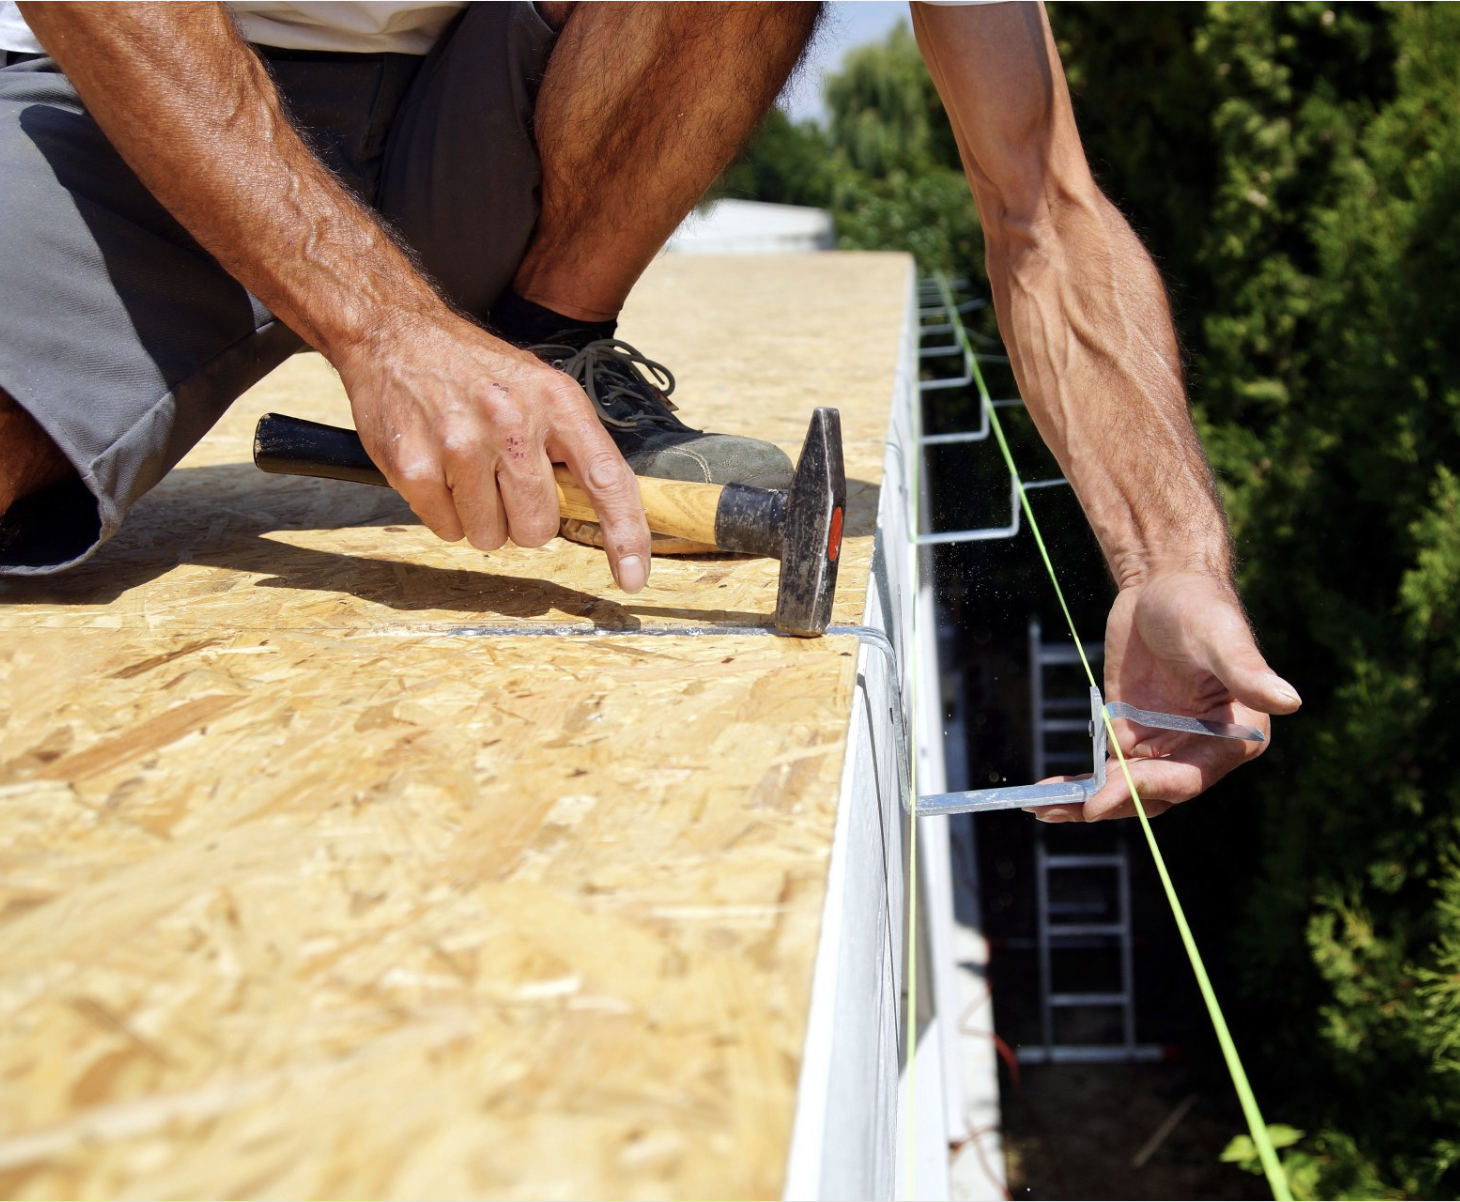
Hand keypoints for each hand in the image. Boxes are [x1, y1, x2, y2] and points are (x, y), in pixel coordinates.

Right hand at [335, 307, 651, 591]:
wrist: (393, 333)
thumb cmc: (476, 369)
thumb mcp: (540, 387)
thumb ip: (571, 445)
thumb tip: (604, 512)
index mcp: (557, 402)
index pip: (606, 478)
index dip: (625, 534)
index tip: (632, 578)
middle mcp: (512, 421)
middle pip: (537, 528)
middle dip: (522, 520)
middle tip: (501, 481)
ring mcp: (460, 443)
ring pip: (489, 536)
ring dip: (479, 517)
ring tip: (465, 469)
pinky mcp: (413, 465)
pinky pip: (446, 529)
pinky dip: (442, 512)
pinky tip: (436, 469)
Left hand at [1033, 571, 1300, 822]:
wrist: (1163, 584)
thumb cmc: (1202, 605)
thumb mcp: (1221, 636)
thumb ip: (1247, 672)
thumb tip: (1289, 701)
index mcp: (1236, 737)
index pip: (1188, 777)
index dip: (1147, 788)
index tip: (1105, 794)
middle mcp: (1200, 751)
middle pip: (1153, 793)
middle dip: (1110, 804)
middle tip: (1064, 810)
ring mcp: (1162, 747)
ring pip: (1125, 791)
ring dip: (1086, 804)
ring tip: (1043, 809)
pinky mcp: (1130, 735)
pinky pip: (1104, 771)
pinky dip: (1078, 785)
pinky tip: (1044, 795)